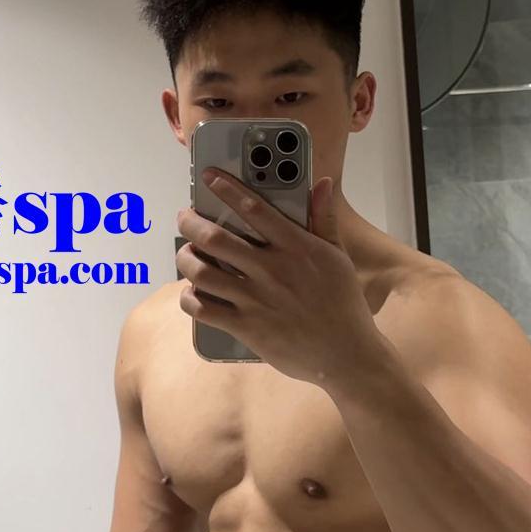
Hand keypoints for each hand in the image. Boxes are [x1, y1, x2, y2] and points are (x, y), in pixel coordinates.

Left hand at [176, 169, 380, 386]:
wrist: (346, 354)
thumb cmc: (344, 304)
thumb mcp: (338, 257)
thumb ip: (324, 220)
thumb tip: (323, 184)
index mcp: (296, 248)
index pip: (254, 208)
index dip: (226, 189)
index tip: (209, 177)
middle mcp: (272, 270)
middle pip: (216, 238)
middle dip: (191, 223)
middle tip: (185, 217)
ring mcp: (256, 300)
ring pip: (203, 272)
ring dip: (186, 259)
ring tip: (186, 254)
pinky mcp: (247, 327)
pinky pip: (204, 309)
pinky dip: (190, 298)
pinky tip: (191, 293)